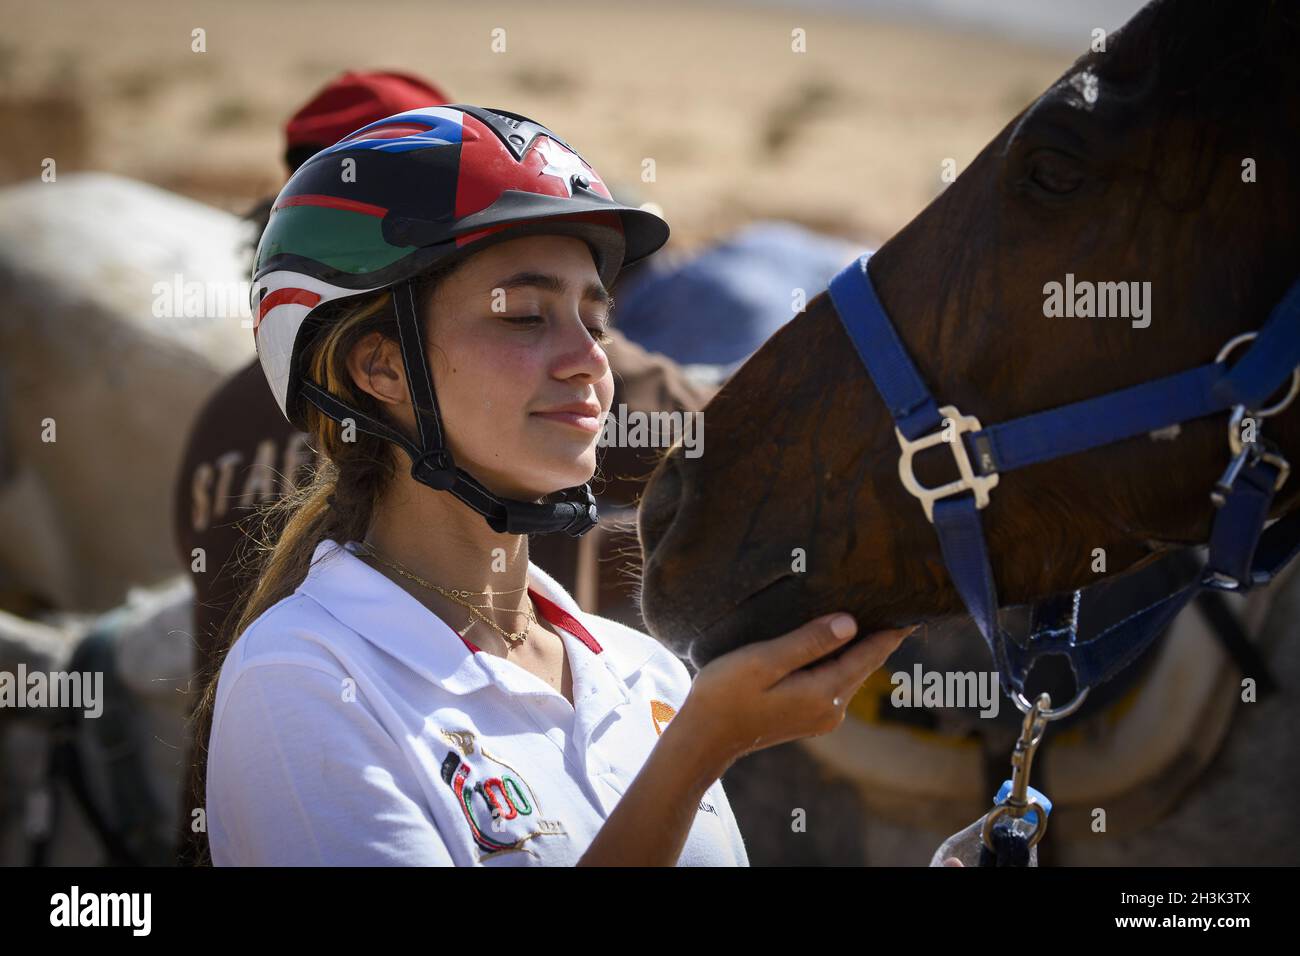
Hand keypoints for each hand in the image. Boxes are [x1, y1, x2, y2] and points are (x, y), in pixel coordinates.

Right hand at [679, 613, 914, 772]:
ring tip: (868, 613)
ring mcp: (821, 716)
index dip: (892, 630)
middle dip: (879, 635)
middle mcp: (831, 709)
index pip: (870, 655)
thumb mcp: (764, 661)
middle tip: (893, 601)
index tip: (914, 607)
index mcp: (824, 693)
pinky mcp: (808, 716)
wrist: (704, 737)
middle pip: (864, 664)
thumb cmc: (725, 694)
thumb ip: (808, 642)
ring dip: (858, 647)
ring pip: (850, 673)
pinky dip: (841, 660)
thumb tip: (851, 623)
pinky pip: (835, 681)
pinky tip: (835, 641)